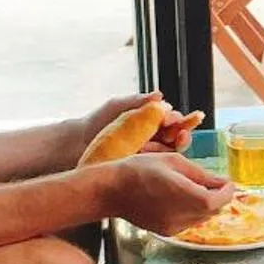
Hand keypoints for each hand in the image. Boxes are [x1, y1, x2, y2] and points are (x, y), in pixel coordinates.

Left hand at [79, 91, 201, 161]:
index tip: (184, 119)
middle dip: (183, 134)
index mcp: (152, 119)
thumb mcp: (117, 106)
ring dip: (174, 147)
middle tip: (180, 134)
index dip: (183, 120)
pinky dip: (160, 160)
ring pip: (172, 152)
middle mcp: (154, 136)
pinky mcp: (142, 167)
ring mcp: (150, 153)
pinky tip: (156, 156)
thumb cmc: (98, 121)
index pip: (175, 120)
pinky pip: (158, 164)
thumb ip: (138, 101)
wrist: (79, 142)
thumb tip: (160, 96)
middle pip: (178, 136)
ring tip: (172, 142)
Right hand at [108, 153, 233, 235]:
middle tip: (211, 183)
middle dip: (217, 197)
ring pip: (202, 218)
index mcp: (186, 196)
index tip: (227, 182)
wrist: (111, 190)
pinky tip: (178, 200)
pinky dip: (191, 212)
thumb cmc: (140, 169)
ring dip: (204, 205)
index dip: (227, 191)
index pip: (219, 200)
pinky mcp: (166, 232)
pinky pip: (188, 223)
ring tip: (191, 189)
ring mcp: (173, 227)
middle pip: (213, 211)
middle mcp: (181, 216)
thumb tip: (223, 182)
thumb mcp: (174, 162)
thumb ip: (202, 174)